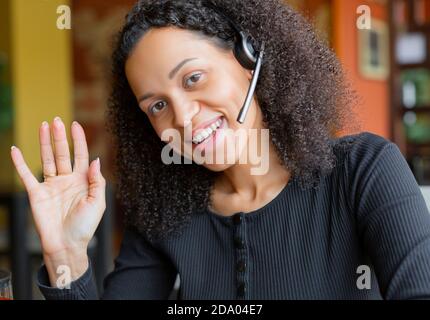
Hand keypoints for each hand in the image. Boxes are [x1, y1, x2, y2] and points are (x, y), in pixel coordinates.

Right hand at [10, 117, 105, 259]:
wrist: (66, 245)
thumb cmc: (85, 226)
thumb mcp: (97, 202)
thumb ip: (97, 181)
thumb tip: (95, 160)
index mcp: (82, 181)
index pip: (81, 155)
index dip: (79, 140)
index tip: (75, 124)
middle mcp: (66, 180)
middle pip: (63, 153)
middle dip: (60, 137)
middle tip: (56, 120)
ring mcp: (51, 185)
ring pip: (47, 159)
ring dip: (44, 143)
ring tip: (43, 126)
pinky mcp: (36, 193)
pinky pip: (26, 175)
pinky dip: (20, 163)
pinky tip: (16, 149)